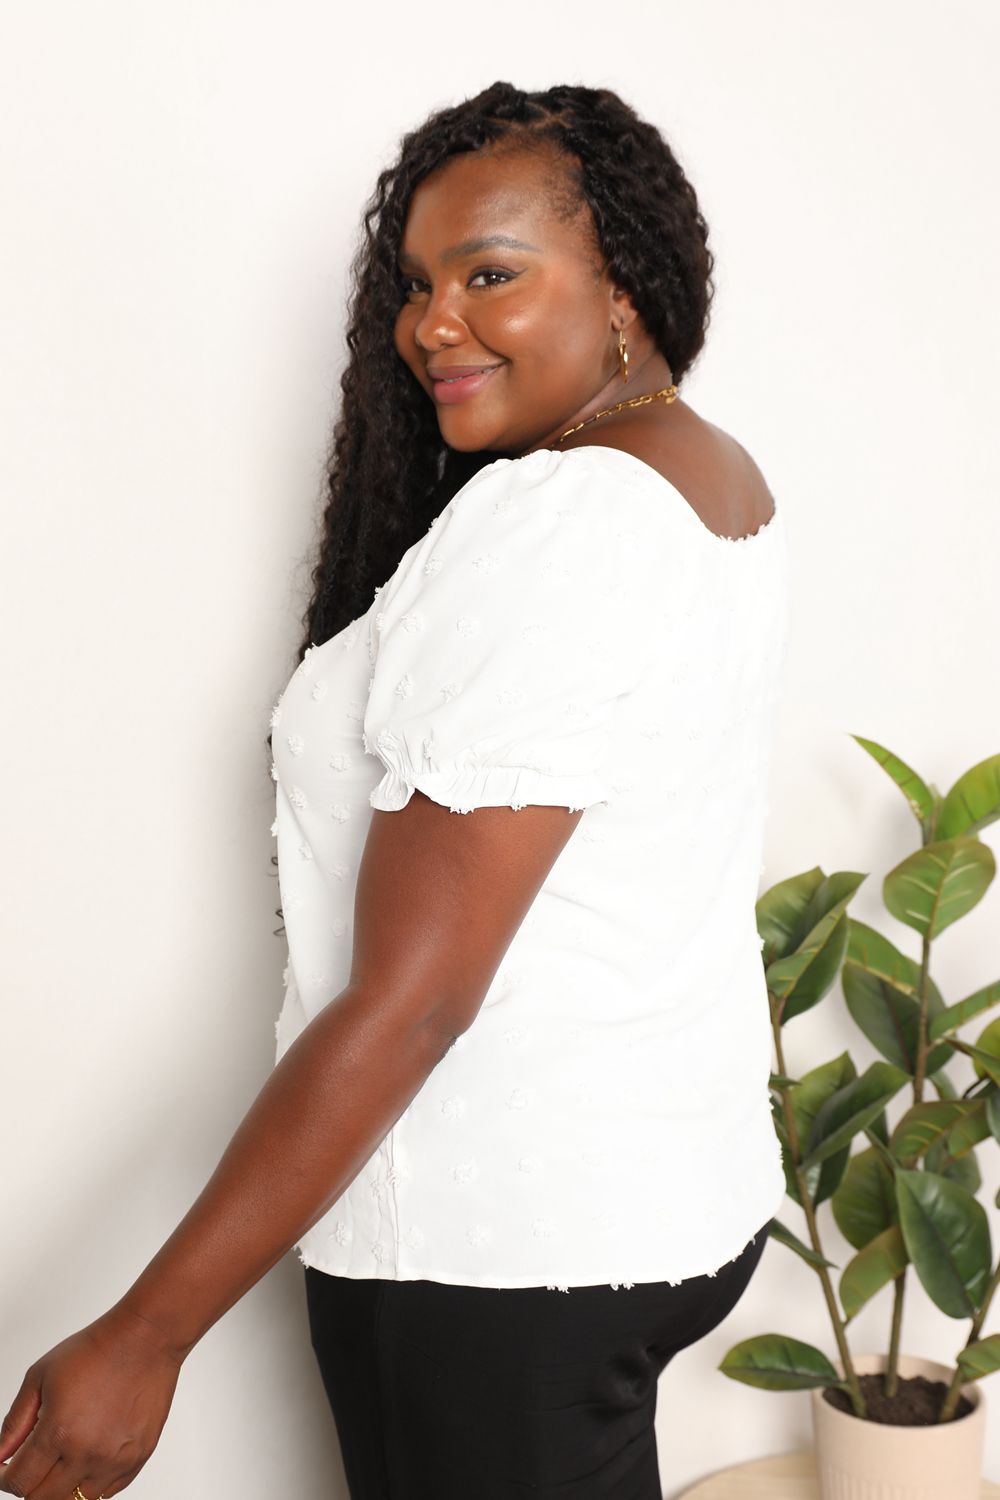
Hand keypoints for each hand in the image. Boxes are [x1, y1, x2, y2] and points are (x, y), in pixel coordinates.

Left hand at [0, 1307, 182, 1498]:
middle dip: (29, 1483)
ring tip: (61, 1456)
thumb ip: (14, 1423)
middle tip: (32, 1462)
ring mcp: (115, 1461)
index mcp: (59, 1431)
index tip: (6, 1468)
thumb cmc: (96, 1350)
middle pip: (41, 1499)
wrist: (145, 1339)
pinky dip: (88, 1482)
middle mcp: (88, 1453)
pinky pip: (104, 1493)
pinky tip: (86, 1456)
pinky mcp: (137, 1460)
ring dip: (59, 1486)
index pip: (18, 1482)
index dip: (3, 1478)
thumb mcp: (40, 1377)